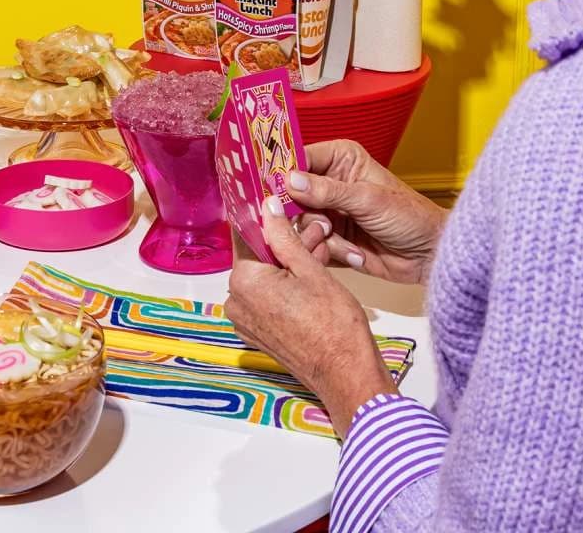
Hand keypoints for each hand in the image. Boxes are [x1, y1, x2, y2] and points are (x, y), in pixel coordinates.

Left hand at [225, 201, 395, 437]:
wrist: (347, 376)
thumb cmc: (334, 325)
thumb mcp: (310, 270)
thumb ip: (284, 236)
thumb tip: (267, 206)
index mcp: (243, 281)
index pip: (247, 236)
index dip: (268, 220)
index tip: (283, 209)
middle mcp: (235, 301)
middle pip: (258, 257)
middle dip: (286, 243)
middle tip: (315, 232)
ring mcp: (245, 321)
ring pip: (265, 277)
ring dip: (289, 263)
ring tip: (319, 251)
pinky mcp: (258, 333)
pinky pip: (267, 298)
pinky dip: (286, 286)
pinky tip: (311, 277)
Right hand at [290, 139, 447, 284]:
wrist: (429, 255)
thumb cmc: (410, 217)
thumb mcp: (368, 199)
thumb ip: (327, 190)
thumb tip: (291, 180)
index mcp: (340, 159)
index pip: (299, 158)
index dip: (284, 173)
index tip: (273, 189)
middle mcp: (330, 182)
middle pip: (292, 195)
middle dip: (306, 215)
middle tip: (324, 225)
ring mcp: (329, 211)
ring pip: (300, 223)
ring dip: (321, 237)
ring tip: (348, 243)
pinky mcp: (331, 237)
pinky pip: (312, 244)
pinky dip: (330, 252)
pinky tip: (356, 253)